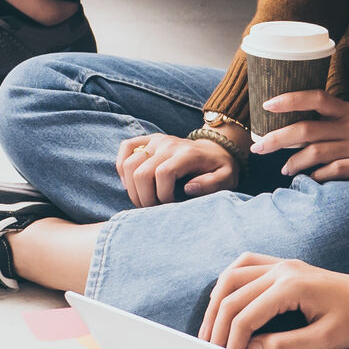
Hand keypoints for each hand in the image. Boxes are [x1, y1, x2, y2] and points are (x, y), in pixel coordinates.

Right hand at [117, 133, 237, 205]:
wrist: (215, 149)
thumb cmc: (219, 168)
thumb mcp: (226, 178)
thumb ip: (211, 184)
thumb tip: (187, 189)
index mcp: (187, 154)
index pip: (163, 173)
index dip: (162, 195)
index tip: (171, 206)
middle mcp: (168, 144)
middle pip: (141, 172)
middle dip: (144, 197)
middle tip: (154, 208)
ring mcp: (156, 140)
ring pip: (129, 164)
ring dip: (132, 188)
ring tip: (144, 199)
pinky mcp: (147, 140)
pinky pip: (125, 148)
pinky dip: (122, 167)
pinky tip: (131, 183)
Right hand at [198, 253, 348, 348]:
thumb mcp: (322, 341)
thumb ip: (283, 345)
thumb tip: (250, 348)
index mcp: (291, 286)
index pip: (246, 315)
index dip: (231, 339)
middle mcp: (282, 269)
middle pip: (232, 293)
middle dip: (216, 322)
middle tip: (210, 347)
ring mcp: (283, 264)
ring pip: (233, 274)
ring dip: (217, 300)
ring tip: (211, 327)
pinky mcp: (285, 266)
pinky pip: (247, 264)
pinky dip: (230, 280)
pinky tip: (225, 297)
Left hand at [254, 90, 348, 189]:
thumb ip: (325, 123)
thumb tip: (285, 128)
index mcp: (348, 112)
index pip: (316, 98)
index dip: (290, 99)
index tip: (266, 105)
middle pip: (307, 130)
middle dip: (277, 139)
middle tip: (258, 149)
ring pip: (317, 152)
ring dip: (294, 162)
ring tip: (283, 170)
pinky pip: (337, 171)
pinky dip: (318, 176)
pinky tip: (310, 180)